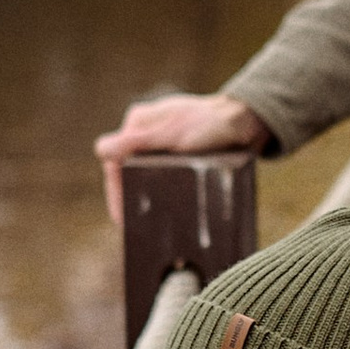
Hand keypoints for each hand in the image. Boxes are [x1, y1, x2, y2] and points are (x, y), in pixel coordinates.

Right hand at [95, 93, 270, 223]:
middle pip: (126, 170)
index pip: (113, 160)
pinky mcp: (179, 152)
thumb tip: (101, 150)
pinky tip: (165, 208)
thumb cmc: (211, 124)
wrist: (248, 122)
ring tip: (148, 222)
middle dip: (128, 196)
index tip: (122, 218)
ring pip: (142, 174)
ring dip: (144, 195)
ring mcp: (162, 142)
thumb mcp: (171, 134)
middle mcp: (147, 131)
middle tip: (133, 226)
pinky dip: (161, 190)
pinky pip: (161, 174)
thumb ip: (136, 142)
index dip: (115, 191)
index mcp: (138, 123)